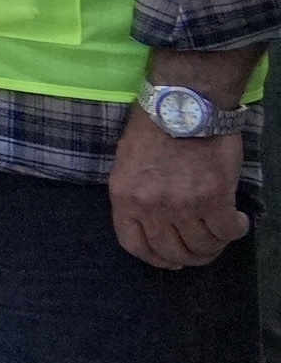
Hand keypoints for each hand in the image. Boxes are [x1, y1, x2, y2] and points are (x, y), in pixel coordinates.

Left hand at [115, 95, 251, 272]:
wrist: (183, 103)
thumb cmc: (153, 127)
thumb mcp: (127, 163)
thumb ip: (136, 194)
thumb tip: (152, 221)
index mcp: (124, 197)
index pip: (135, 246)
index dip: (156, 259)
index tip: (171, 259)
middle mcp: (151, 206)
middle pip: (172, 252)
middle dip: (189, 256)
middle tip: (202, 248)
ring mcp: (183, 204)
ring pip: (202, 246)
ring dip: (214, 245)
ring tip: (220, 231)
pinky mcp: (214, 197)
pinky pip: (227, 231)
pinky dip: (235, 231)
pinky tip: (237, 220)